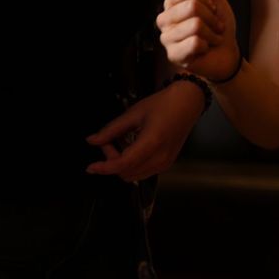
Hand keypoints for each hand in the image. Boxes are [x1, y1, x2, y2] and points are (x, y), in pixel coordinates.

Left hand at [86, 80, 209, 181]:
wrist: (187, 104)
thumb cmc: (163, 104)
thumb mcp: (133, 113)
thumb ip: (111, 129)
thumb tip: (93, 140)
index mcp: (151, 143)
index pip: (122, 164)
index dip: (104, 167)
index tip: (91, 167)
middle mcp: (160, 158)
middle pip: (126, 173)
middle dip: (112, 161)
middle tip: (107, 142)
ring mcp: (165, 163)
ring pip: (134, 175)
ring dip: (121, 165)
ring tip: (119, 144)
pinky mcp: (167, 164)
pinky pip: (143, 172)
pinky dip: (131, 165)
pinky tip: (129, 149)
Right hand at [155, 0, 239, 80]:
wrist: (227, 54)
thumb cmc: (219, 27)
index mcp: (171, 3)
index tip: (212, 9)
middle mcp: (164, 19)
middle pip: (192, 6)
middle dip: (211, 17)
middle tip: (214, 26)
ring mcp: (166, 38)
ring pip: (195, 25)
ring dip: (211, 33)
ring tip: (211, 38)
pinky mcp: (173, 55)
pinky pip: (195, 43)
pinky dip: (207, 45)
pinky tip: (204, 49)